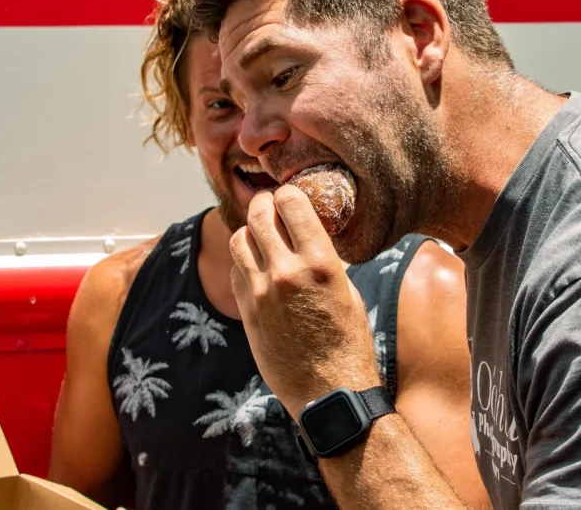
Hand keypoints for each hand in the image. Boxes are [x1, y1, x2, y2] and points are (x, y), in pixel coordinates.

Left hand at [229, 186, 380, 416]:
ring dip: (249, 231)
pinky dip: (244, 261)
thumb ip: (323, 260)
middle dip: (263, 204)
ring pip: (239, 240)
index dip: (288, 194)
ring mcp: (261, 292)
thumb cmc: (347, 342)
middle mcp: (286, 272)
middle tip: (269, 205)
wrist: (328, 390)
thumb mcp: (347, 291)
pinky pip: (236, 270)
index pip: (292, 204)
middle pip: (259, 215)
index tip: (289, 196)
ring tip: (260, 234)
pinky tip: (257, 266)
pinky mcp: (246, 310)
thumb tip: (305, 235)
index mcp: (320, 263)